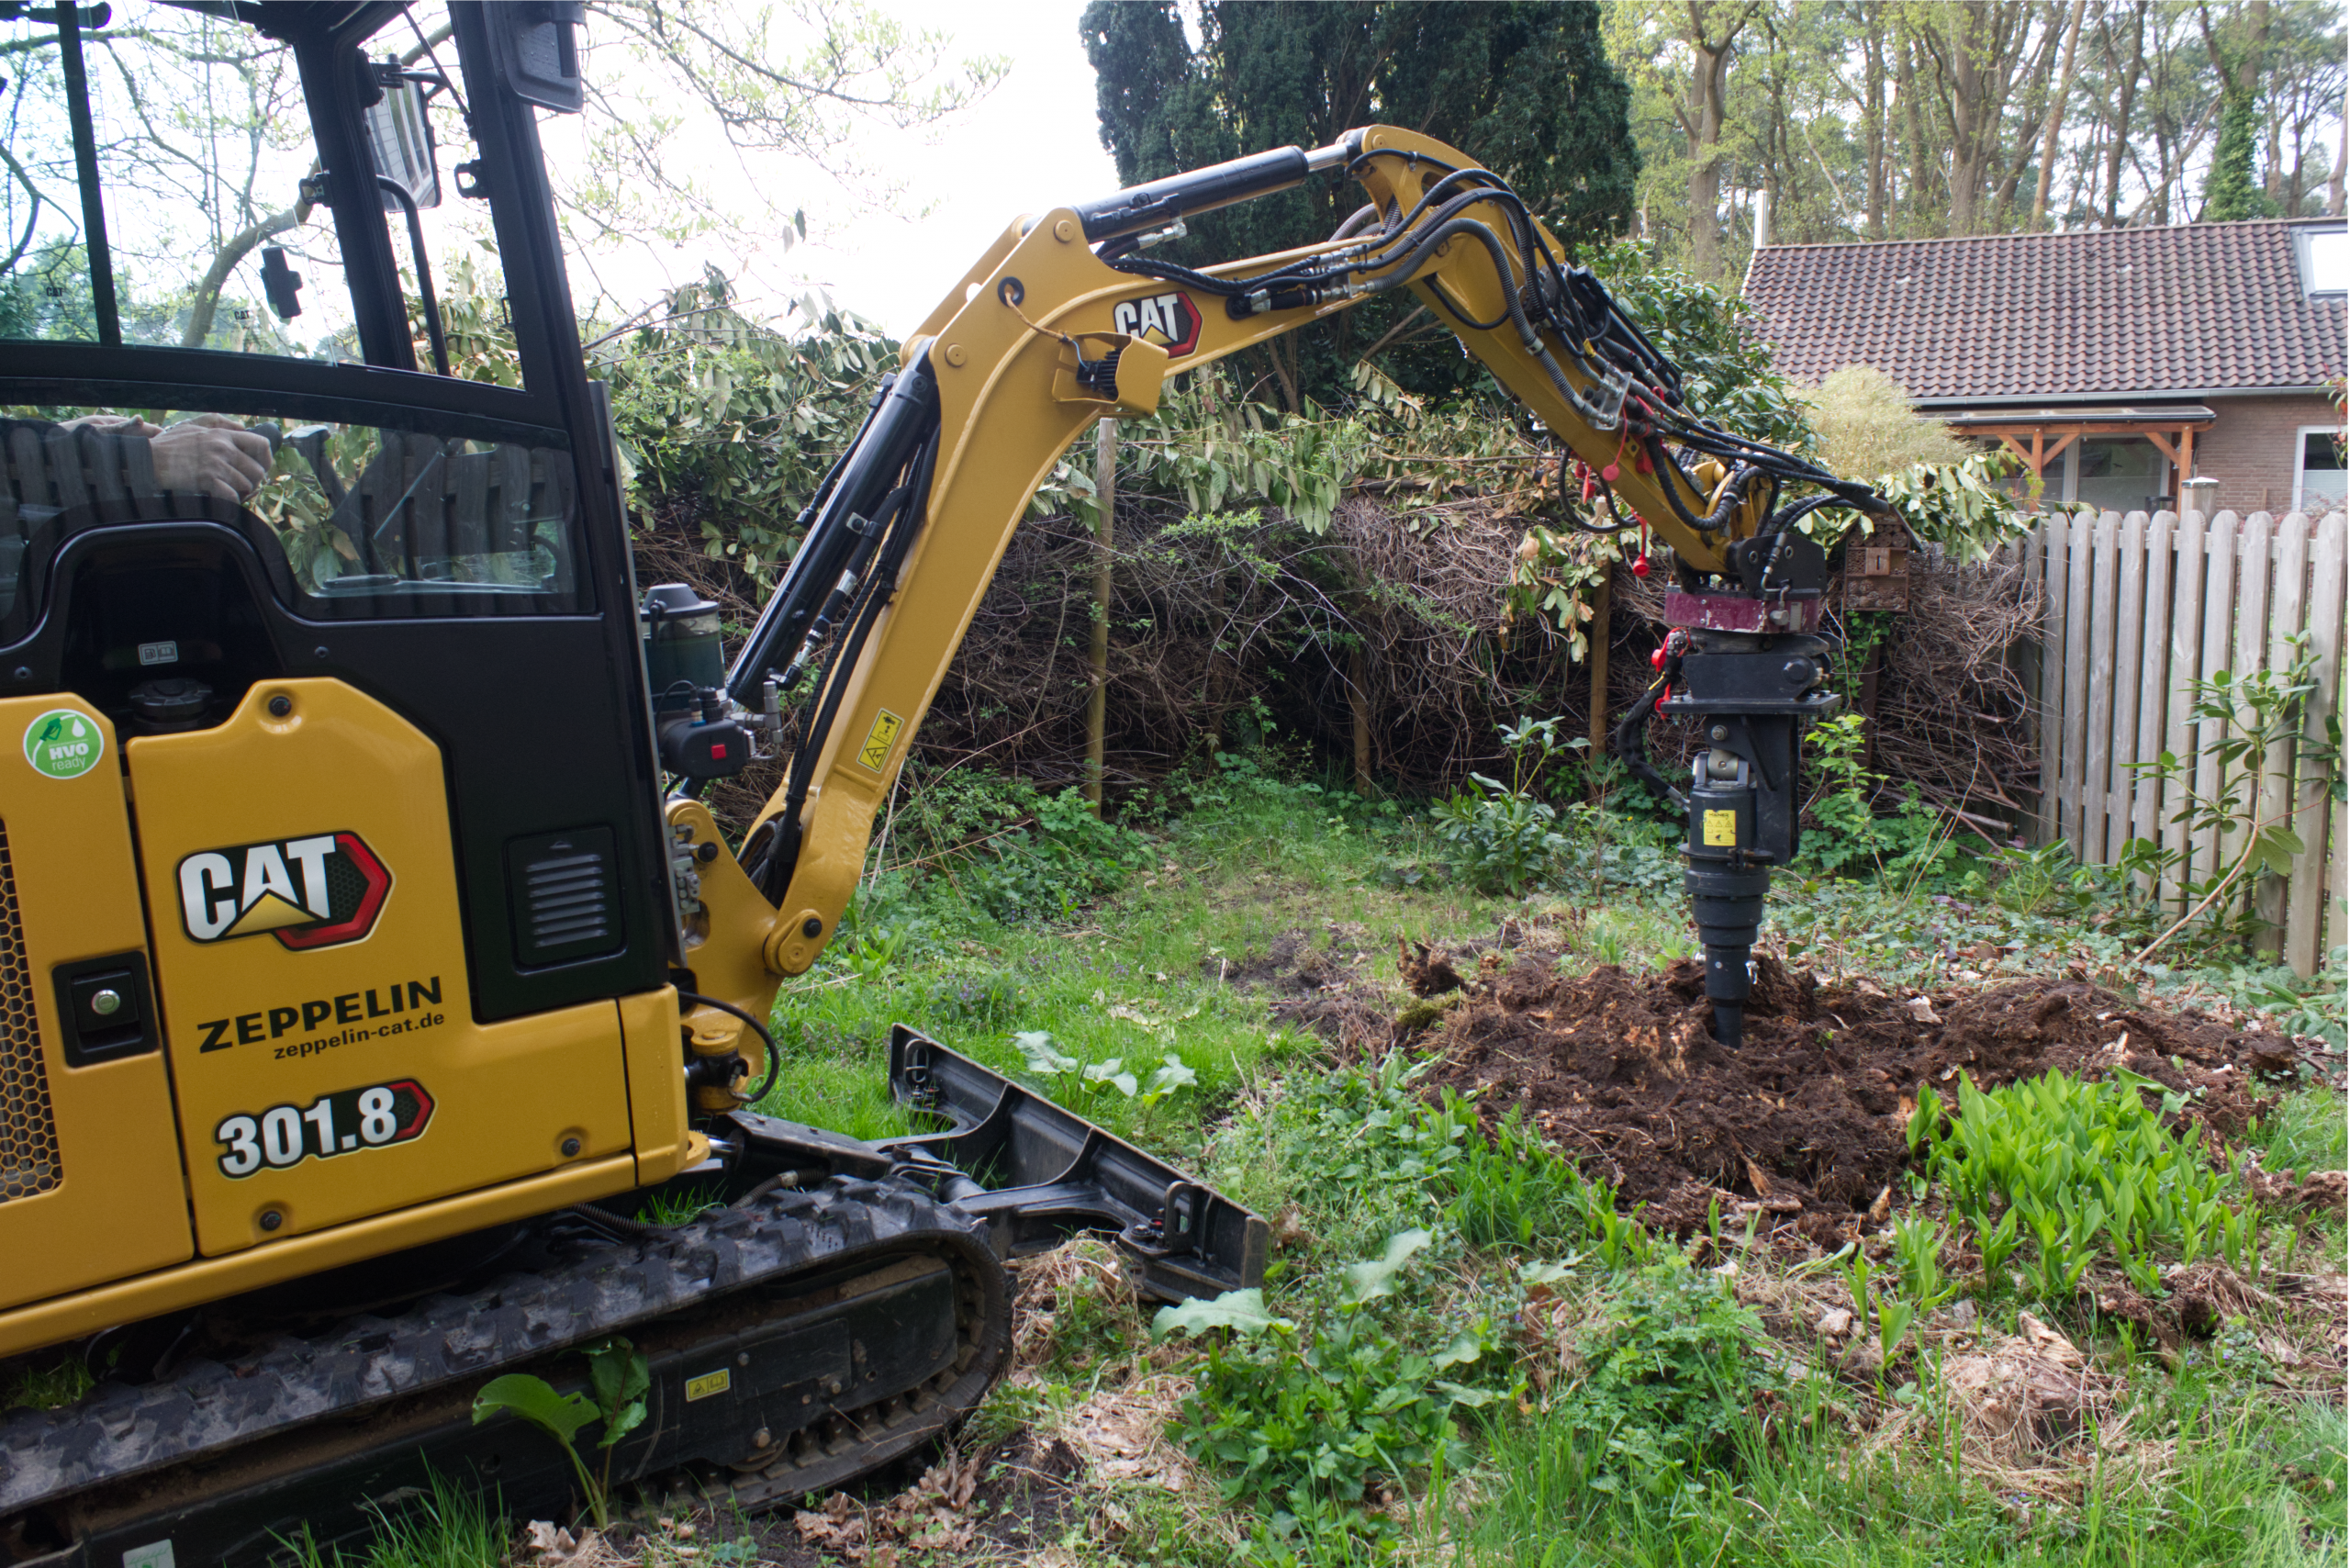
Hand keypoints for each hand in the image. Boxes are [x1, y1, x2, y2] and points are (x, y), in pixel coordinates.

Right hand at [147, 414, 274, 501]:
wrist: (146, 459)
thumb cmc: (168, 445)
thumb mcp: (192, 426)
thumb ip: (217, 422)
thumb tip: (242, 426)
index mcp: (222, 435)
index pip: (261, 444)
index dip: (266, 459)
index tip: (260, 468)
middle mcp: (223, 448)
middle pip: (258, 470)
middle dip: (252, 482)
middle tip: (240, 487)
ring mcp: (216, 464)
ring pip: (247, 485)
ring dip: (240, 493)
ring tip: (227, 493)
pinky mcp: (207, 480)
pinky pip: (233, 497)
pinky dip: (230, 502)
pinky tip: (220, 500)